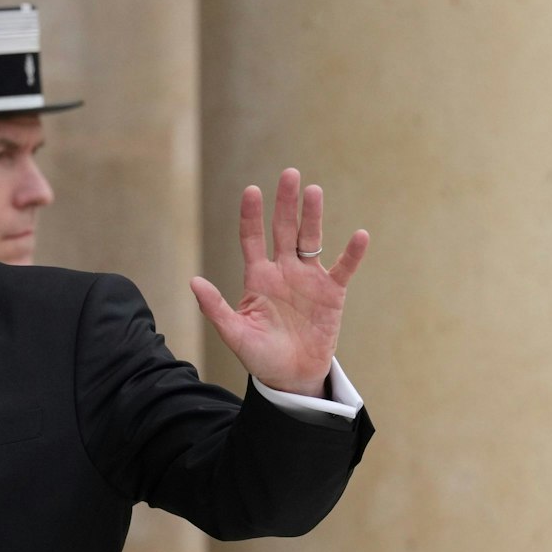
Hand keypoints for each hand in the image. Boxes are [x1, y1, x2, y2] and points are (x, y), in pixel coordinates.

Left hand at [191, 168, 367, 396]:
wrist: (290, 377)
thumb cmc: (260, 356)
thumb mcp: (234, 332)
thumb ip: (215, 307)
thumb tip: (193, 281)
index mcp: (257, 277)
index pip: (252, 238)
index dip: (251, 215)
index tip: (251, 190)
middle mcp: (283, 271)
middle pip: (284, 230)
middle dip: (286, 203)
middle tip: (289, 174)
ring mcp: (308, 279)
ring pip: (311, 240)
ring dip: (313, 216)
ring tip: (314, 191)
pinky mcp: (331, 293)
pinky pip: (343, 268)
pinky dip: (352, 253)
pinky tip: (358, 236)